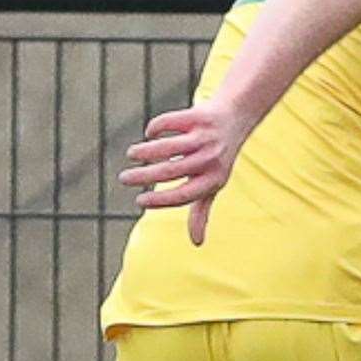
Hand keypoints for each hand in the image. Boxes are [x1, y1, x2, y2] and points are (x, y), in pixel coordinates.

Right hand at [117, 100, 256, 245]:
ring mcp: (205, 137)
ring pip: (168, 146)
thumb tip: (197, 244)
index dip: (161, 200)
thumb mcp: (212, 185)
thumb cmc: (218, 159)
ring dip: (146, 152)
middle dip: (144, 176)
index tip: (139, 200)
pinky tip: (150, 134)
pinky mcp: (198, 116)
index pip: (184, 195)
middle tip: (124, 179)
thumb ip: (201, 212)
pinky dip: (156, 128)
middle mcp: (210, 160)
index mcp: (213, 180)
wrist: (237, 117)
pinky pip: (170, 123)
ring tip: (132, 154)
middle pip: (171, 171)